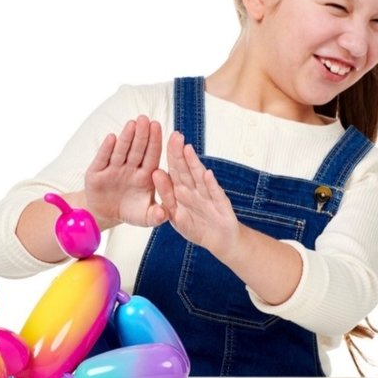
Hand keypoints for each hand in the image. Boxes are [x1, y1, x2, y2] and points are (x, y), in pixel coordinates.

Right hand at [84, 116, 167, 229]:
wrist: (104, 215)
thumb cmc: (129, 211)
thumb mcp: (144, 217)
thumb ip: (155, 216)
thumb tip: (163, 214)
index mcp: (145, 175)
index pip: (151, 156)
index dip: (154, 142)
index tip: (158, 127)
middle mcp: (130, 169)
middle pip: (137, 150)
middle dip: (142, 134)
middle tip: (146, 119)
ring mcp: (113, 169)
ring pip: (121, 151)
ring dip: (126, 137)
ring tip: (132, 123)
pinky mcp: (96, 173)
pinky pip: (102, 160)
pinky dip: (106, 149)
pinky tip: (111, 137)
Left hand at [153, 131, 240, 259]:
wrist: (219, 241)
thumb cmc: (196, 225)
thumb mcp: (175, 214)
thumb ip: (166, 196)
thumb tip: (156, 173)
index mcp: (181, 190)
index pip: (174, 170)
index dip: (169, 156)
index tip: (162, 139)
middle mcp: (195, 189)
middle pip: (185, 169)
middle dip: (179, 153)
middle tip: (174, 136)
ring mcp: (208, 195)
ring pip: (199, 178)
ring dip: (194, 164)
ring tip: (187, 149)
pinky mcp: (221, 205)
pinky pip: (214, 194)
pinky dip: (211, 185)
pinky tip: (207, 175)